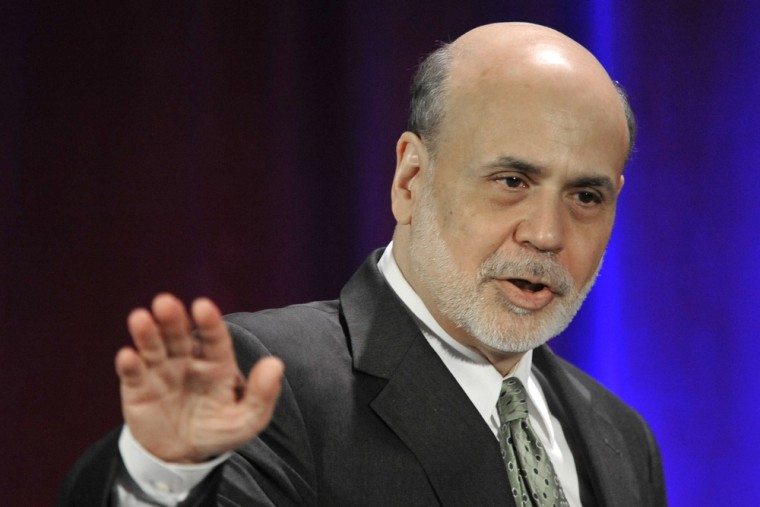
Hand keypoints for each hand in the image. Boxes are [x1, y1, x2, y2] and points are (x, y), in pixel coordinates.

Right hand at [115, 293, 283, 462]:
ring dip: (146, 332)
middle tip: (165, 302)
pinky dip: (129, 363)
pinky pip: (133, 372)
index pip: (215, 338)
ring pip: (153, 346)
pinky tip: (128, 355)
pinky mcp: (138, 387)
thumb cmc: (218, 429)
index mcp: (216, 362)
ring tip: (141, 318)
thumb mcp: (246, 420)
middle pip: (179, 334)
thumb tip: (276, 364)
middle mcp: (187, 359)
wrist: (182, 454)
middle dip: (173, 318)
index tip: (203, 306)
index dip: (210, 322)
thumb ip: (263, 395)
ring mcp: (161, 370)